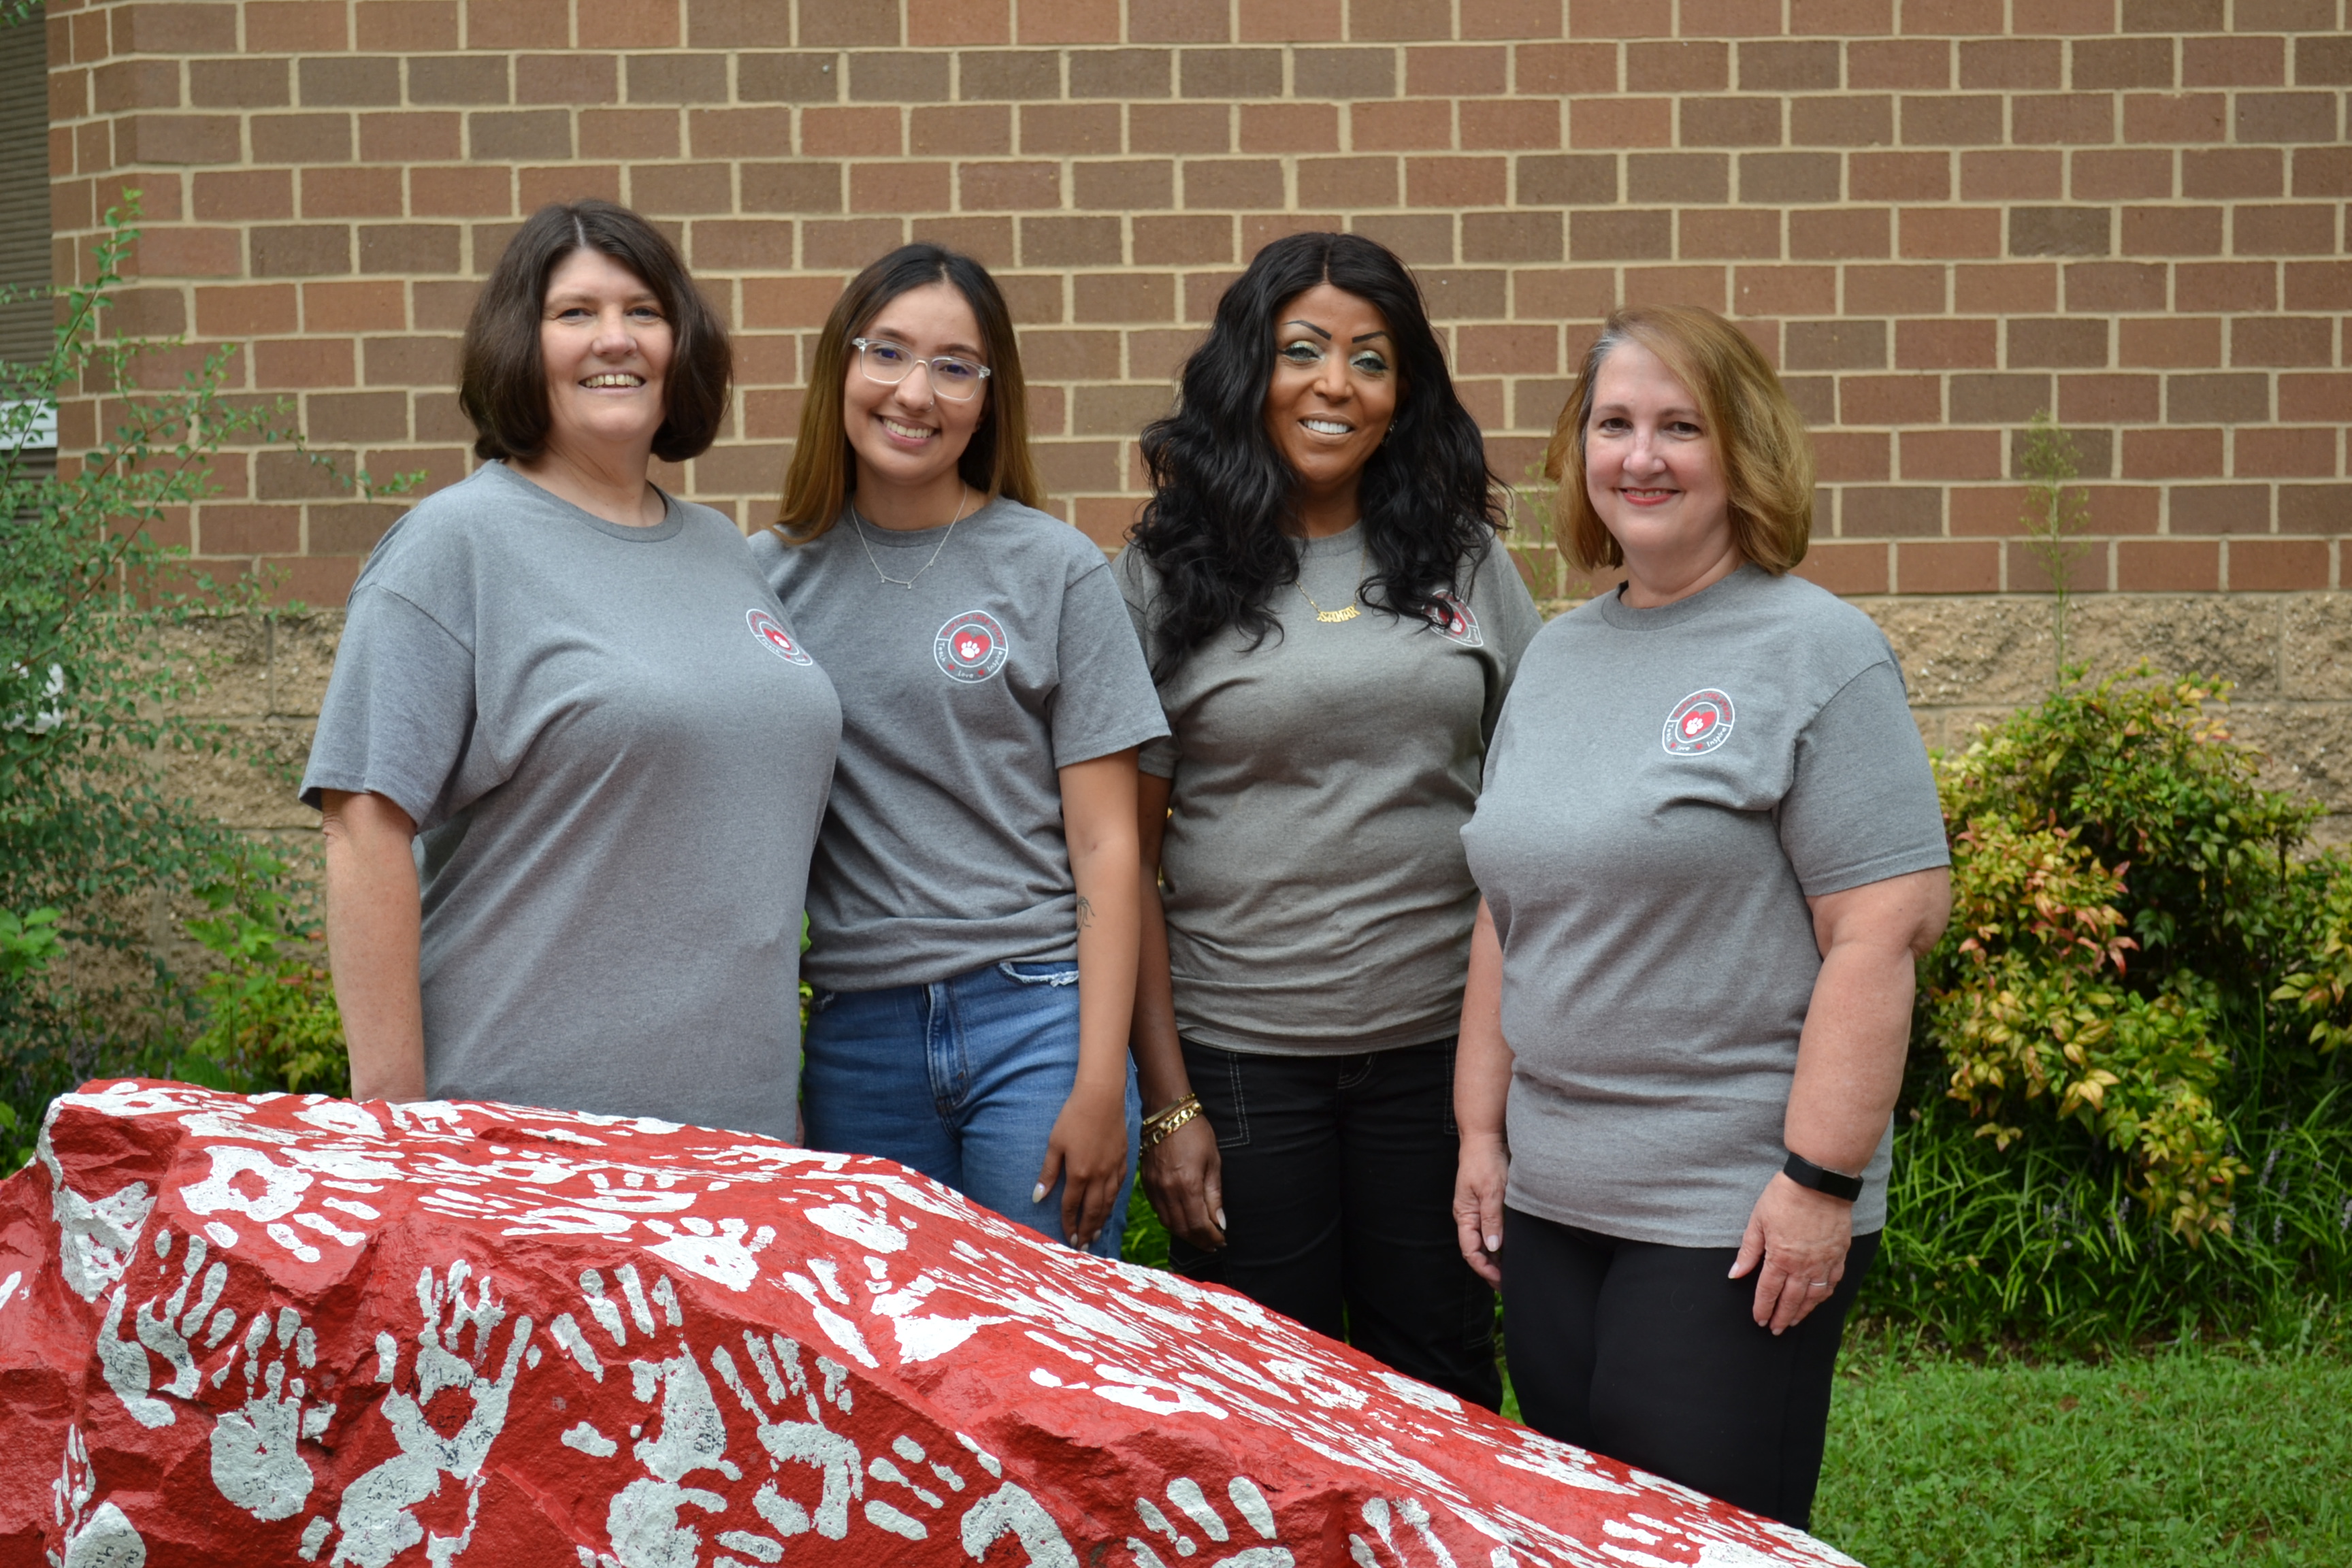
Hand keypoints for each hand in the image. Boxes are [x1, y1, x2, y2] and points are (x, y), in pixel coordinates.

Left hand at [1035, 1081, 1129, 1251]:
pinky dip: (1114, 1201)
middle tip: (1082, 1246)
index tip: (1067, 1238)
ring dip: (1101, 1220)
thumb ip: (1048, 1173)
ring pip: (1108, 1202)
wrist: (1101, 1096)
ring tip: (1095, 1234)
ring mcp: (1113, 1168)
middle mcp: (1098, 1175)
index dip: (1069, 1224)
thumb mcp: (1054, 1144)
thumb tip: (1037, 1197)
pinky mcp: (1123, 1158)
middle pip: (1093, 1210)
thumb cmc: (1073, 1117)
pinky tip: (1110, 1206)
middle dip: (1086, 1230)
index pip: (1072, 1206)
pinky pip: (1120, 1186)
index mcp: (1079, 1173)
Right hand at [1142, 1113, 1224, 1250]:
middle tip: (1213, 1245)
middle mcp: (1168, 1191)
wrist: (1166, 1113)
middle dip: (1200, 1240)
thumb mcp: (1213, 1162)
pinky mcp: (1146, 1184)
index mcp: (1187, 1185)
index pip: (1199, 1224)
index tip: (1222, 1241)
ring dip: (1185, 1235)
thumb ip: (1215, 1195)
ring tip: (1200, 1238)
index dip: (1212, 1237)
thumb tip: (1220, 1222)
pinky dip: (1172, 1222)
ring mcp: (1154, 1188)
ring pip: (1169, 1223)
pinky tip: (1183, 1222)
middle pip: (1183, 1228)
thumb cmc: (1195, 1133)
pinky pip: (1158, 1212)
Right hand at [1453, 1133, 1508, 1286]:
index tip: (1502, 1281)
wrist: (1485, 1138)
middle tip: (1509, 1285)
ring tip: (1512, 1272)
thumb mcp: (1490, 1190)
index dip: (1485, 1270)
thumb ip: (1492, 1219)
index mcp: (1464, 1215)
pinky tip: (1512, 1250)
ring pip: (1484, 1243)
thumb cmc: (1484, 1161)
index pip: (1471, 1252)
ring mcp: (1477, 1212)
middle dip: (1491, 1270)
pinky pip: (1491, 1231)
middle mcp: (1469, 1217)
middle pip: (1477, 1251)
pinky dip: (1500, 1245)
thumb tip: (1494, 1247)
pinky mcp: (1487, 1205)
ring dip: (1496, 1259)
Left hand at [1728, 1173, 1853, 1334]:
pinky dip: (1824, 1295)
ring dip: (1803, 1312)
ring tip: (1793, 1321)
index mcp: (1781, 1258)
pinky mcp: (1839, 1254)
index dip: (1763, 1308)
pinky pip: (1832, 1282)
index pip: (1769, 1291)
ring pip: (1814, 1296)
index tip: (1759, 1320)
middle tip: (1775, 1330)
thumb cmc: (1784, 1197)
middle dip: (1781, 1317)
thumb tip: (1735, 1274)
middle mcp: (1804, 1265)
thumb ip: (1749, 1251)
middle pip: (1792, 1300)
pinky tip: (1818, 1299)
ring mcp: (1824, 1261)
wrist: (1819, 1181)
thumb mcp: (1758, 1221)